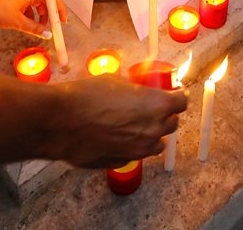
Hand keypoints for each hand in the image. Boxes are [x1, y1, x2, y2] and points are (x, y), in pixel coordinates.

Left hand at [0, 0, 63, 35]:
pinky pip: (30, 7)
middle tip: (52, 28)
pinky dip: (32, 17)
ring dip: (41, 17)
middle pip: (47, 2)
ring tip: (39, 29)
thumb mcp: (17, 22)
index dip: (60, 9)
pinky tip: (29, 26)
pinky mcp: (16, 0)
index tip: (62, 21)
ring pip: (38, 6)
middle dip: (51, 15)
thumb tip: (47, 34)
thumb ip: (34, 28)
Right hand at [45, 77, 186, 167]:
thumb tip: (138, 92)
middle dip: (165, 115)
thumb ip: (135, 90)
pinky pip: (136, 154)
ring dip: (151, 134)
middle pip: (172, 123)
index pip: (181, 102)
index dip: (178, 96)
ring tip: (135, 124)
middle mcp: (153, 130)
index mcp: (157, 105)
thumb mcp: (116, 81)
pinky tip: (116, 136)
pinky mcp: (123, 161)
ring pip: (157, 143)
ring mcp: (139, 150)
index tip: (173, 94)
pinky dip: (132, 146)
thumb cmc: (87, 96)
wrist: (61, 121)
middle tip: (151, 107)